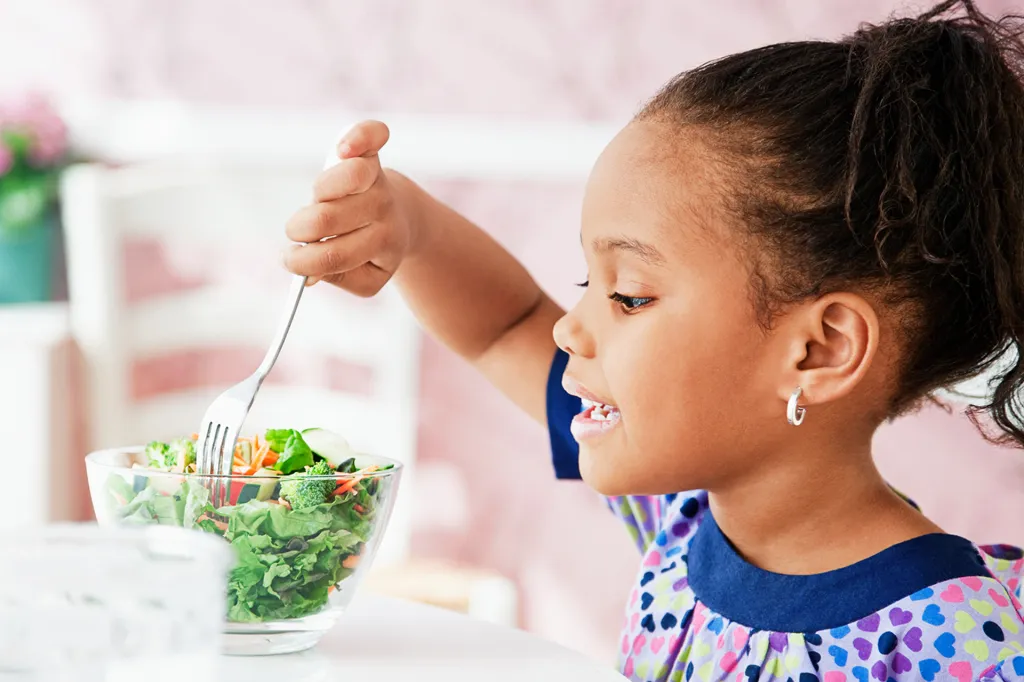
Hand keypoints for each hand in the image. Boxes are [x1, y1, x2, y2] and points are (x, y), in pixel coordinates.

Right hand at [284, 120, 412, 295]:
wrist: (405, 219)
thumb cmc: (372, 248)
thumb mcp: (364, 275)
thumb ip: (336, 276)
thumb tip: (306, 275)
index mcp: (383, 243)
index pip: (336, 255)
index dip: (304, 261)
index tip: (292, 261)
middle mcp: (382, 209)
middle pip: (327, 218)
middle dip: (300, 229)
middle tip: (299, 234)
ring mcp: (378, 181)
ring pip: (341, 179)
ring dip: (317, 193)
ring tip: (317, 203)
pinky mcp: (373, 154)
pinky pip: (371, 135)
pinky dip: (358, 135)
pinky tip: (344, 148)